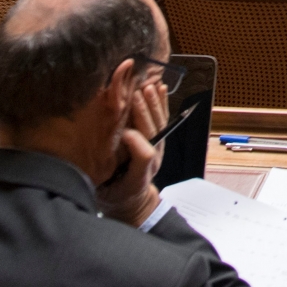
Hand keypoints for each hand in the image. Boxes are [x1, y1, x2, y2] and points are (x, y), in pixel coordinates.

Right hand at [96, 71, 167, 227]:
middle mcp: (154, 149)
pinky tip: (160, 88)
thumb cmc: (124, 192)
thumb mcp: (128, 183)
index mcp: (145, 162)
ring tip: (150, 86)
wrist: (132, 200)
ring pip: (158, 121)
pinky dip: (162, 103)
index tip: (126, 117)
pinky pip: (162, 118)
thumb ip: (136, 160)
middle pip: (152, 127)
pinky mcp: (156, 138)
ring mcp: (157, 142)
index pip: (143, 143)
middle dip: (146, 110)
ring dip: (155, 103)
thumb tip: (126, 135)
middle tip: (139, 91)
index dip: (135, 134)